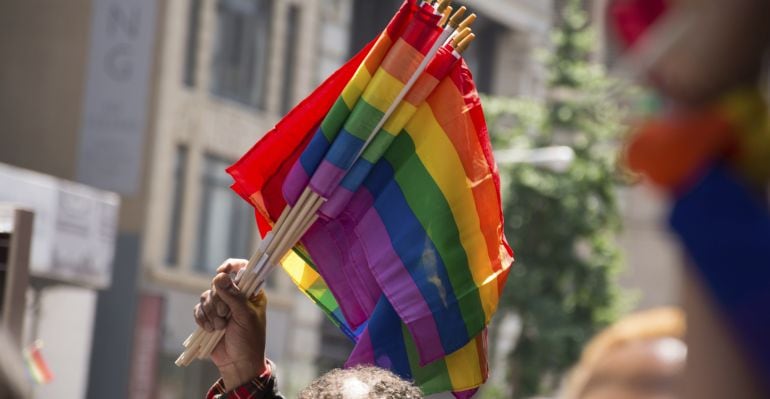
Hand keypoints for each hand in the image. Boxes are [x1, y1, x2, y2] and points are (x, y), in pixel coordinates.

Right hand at [194, 259, 267, 389]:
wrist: (238, 363)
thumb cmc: (249, 340)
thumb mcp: (245, 316)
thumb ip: (233, 296)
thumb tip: (220, 276)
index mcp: (251, 293)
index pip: (242, 269)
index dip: (231, 266)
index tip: (221, 271)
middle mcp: (236, 296)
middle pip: (218, 283)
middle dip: (218, 301)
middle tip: (225, 316)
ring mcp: (221, 306)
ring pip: (206, 296)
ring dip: (211, 313)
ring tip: (220, 327)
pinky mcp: (209, 316)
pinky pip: (199, 309)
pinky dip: (202, 318)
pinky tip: (209, 329)